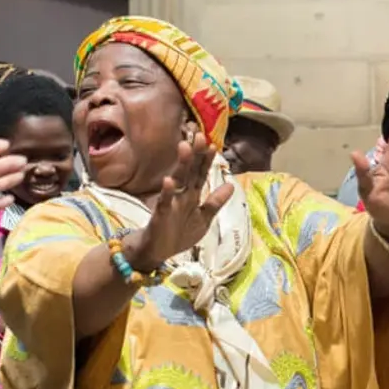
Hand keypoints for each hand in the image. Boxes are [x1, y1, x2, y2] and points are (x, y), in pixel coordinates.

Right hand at [122, 133, 233, 270]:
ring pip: (177, 181)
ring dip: (181, 165)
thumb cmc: (179, 233)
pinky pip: (164, 202)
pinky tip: (169, 181)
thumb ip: (215, 202)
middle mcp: (181, 195)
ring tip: (185, 148)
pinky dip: (167, 192)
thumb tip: (231, 185)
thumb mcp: (203, 218)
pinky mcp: (161, 214)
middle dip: (195, 155)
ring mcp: (171, 203)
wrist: (157, 251)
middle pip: (190, 172)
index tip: (213, 145)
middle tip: (199, 136)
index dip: (206, 161)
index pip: (200, 174)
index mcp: (192, 195)